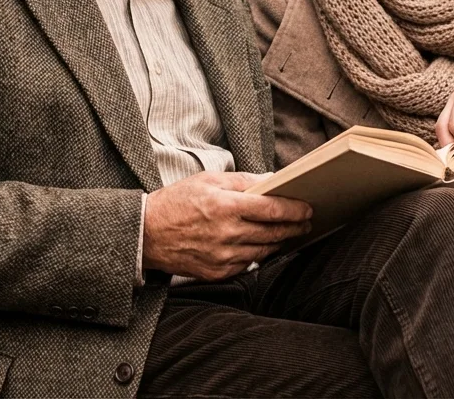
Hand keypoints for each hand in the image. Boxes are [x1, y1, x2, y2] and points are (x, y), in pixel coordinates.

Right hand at [142, 171, 312, 281]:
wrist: (146, 234)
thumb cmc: (176, 202)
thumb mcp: (207, 180)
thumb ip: (242, 181)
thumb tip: (271, 181)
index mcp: (225, 206)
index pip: (272, 209)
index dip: (294, 209)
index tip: (307, 208)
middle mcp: (227, 233)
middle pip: (274, 232)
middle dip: (294, 227)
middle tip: (306, 221)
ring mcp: (223, 256)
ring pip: (264, 250)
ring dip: (280, 242)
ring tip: (288, 233)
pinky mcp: (217, 273)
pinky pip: (248, 264)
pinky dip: (258, 254)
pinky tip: (263, 246)